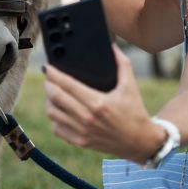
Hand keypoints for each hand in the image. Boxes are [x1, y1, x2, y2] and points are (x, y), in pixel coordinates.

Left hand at [43, 44, 160, 162]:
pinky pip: (57, 129)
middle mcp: (87, 118)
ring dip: (49, 101)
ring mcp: (82, 132)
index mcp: (98, 102)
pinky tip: (60, 111)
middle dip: (48, 84)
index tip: (47, 67)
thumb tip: (112, 46)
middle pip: (56, 97)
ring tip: (53, 93)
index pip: (68, 85)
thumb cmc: (135, 112)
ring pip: (53, 113)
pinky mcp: (80, 142)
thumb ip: (122, 64)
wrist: (140, 142)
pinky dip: (55, 119)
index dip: (54, 74)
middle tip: (48, 77)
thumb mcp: (130, 86)